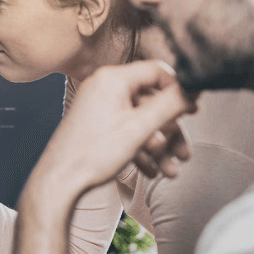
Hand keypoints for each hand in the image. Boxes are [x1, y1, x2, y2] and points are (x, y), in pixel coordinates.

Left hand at [34, 60, 197, 195]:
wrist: (58, 182)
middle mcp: (103, 87)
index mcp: (112, 79)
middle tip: (184, 152)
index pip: (157, 71)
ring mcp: (97, 106)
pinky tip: (150, 171)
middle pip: (150, 101)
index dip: (179, 89)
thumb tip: (194, 88)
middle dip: (170, 131)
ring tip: (170, 171)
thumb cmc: (93, 154)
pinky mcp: (94, 124)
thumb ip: (170, 105)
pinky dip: (139, 149)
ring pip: (139, 121)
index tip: (193, 109)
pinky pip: (124, 130)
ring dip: (158, 146)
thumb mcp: (140, 128)